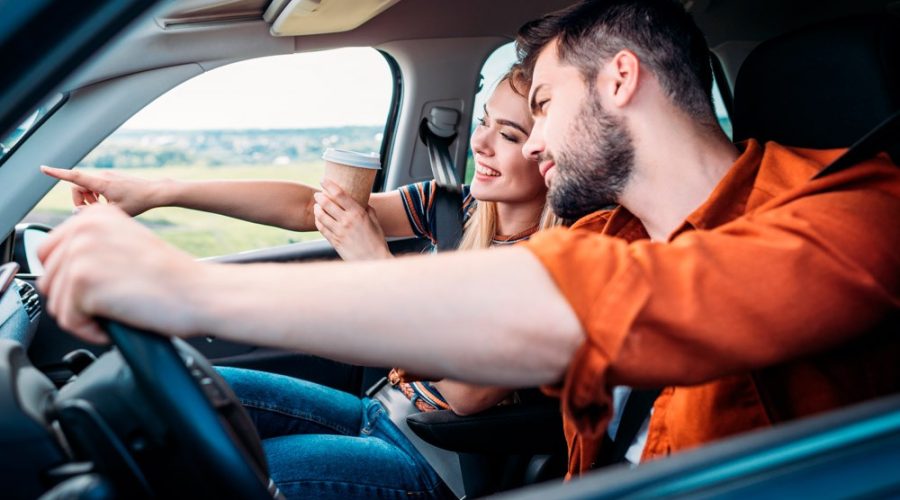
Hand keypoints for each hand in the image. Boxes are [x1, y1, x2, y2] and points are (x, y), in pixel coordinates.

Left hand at [37, 205, 202, 342]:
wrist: (198, 292)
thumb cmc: (173, 278)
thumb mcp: (127, 245)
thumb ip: (94, 247)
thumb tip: (60, 269)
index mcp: (94, 216)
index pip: (49, 253)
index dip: (69, 280)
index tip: (97, 290)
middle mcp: (83, 228)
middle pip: (49, 278)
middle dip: (74, 300)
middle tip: (107, 306)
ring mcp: (80, 252)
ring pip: (56, 302)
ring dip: (84, 317)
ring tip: (115, 314)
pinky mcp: (82, 280)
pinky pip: (67, 320)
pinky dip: (89, 331)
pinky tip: (113, 324)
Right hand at [41, 165, 166, 215]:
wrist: (154, 192)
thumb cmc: (137, 202)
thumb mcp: (114, 212)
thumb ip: (93, 212)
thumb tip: (77, 211)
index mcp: (101, 183)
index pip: (74, 177)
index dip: (57, 174)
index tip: (44, 169)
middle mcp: (102, 176)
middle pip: (78, 186)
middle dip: (80, 199)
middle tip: (92, 210)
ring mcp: (107, 176)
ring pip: (87, 186)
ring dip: (89, 198)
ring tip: (103, 207)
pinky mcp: (111, 178)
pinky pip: (96, 185)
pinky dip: (96, 195)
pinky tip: (109, 203)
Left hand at [313, 179, 391, 260]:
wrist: (373, 260)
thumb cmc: (377, 242)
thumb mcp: (375, 222)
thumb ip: (368, 210)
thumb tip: (362, 202)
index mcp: (358, 213)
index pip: (339, 194)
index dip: (329, 185)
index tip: (323, 180)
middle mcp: (346, 221)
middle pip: (327, 203)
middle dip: (319, 197)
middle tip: (318, 194)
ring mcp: (339, 232)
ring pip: (321, 216)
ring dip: (317, 208)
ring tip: (317, 206)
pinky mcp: (334, 241)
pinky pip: (321, 228)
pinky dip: (318, 221)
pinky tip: (318, 218)